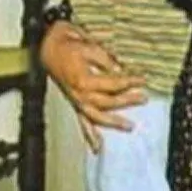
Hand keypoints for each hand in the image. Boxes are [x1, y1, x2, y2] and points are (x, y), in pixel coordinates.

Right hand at [40, 20, 146, 152]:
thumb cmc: (67, 44)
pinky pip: (81, 121)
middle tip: (143, 98)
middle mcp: (79, 94)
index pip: (113, 83)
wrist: (47, 46)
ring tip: (129, 126)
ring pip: (97, 116)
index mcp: (84, 80)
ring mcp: (75, 100)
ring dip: (113, 122)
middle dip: (127, 100)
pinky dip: (89, 134)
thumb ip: (106, 61)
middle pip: (108, 102)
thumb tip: (120, 72)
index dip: (130, 81)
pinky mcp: (73, 102)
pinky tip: (97, 146)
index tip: (143, 80)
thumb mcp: (89, 46)